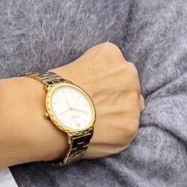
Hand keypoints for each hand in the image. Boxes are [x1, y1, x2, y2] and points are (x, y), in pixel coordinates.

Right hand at [52, 42, 144, 159]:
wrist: (53, 111)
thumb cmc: (57, 88)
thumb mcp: (77, 63)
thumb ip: (97, 71)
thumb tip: (101, 86)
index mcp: (111, 52)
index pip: (117, 67)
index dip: (106, 82)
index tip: (95, 91)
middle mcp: (128, 72)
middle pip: (129, 86)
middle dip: (118, 96)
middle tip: (98, 107)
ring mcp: (132, 99)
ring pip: (132, 108)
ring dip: (120, 114)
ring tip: (97, 123)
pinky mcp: (131, 125)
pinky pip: (128, 129)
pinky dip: (117, 133)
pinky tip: (99, 133)